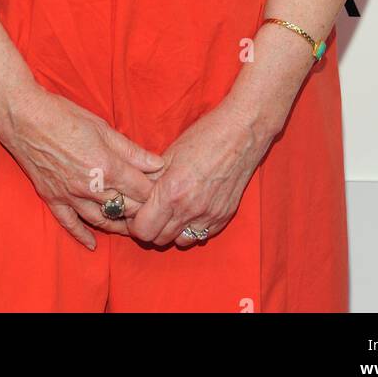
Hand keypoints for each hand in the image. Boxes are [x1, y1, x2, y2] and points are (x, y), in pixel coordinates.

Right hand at [0, 84, 166, 249]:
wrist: (24, 117)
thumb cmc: (65, 115)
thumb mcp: (103, 127)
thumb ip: (131, 150)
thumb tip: (157, 163)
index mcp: (107, 166)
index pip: (141, 190)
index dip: (155, 192)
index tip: (164, 192)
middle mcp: (91, 186)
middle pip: (126, 208)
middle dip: (142, 211)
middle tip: (154, 212)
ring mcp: (71, 196)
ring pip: (102, 221)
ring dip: (120, 226)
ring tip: (133, 228)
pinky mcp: (53, 199)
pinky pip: (71, 224)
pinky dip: (83, 236)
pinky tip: (93, 244)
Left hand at [128, 96, 275, 247]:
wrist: (241, 134)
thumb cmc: (204, 137)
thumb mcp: (170, 154)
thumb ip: (151, 180)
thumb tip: (136, 196)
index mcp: (171, 191)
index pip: (143, 229)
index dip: (136, 223)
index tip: (137, 212)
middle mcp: (189, 209)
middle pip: (159, 240)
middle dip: (152, 228)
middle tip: (153, 211)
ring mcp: (208, 216)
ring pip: (180, 241)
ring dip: (172, 230)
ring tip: (173, 211)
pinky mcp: (223, 218)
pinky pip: (201, 236)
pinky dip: (193, 228)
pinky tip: (192, 209)